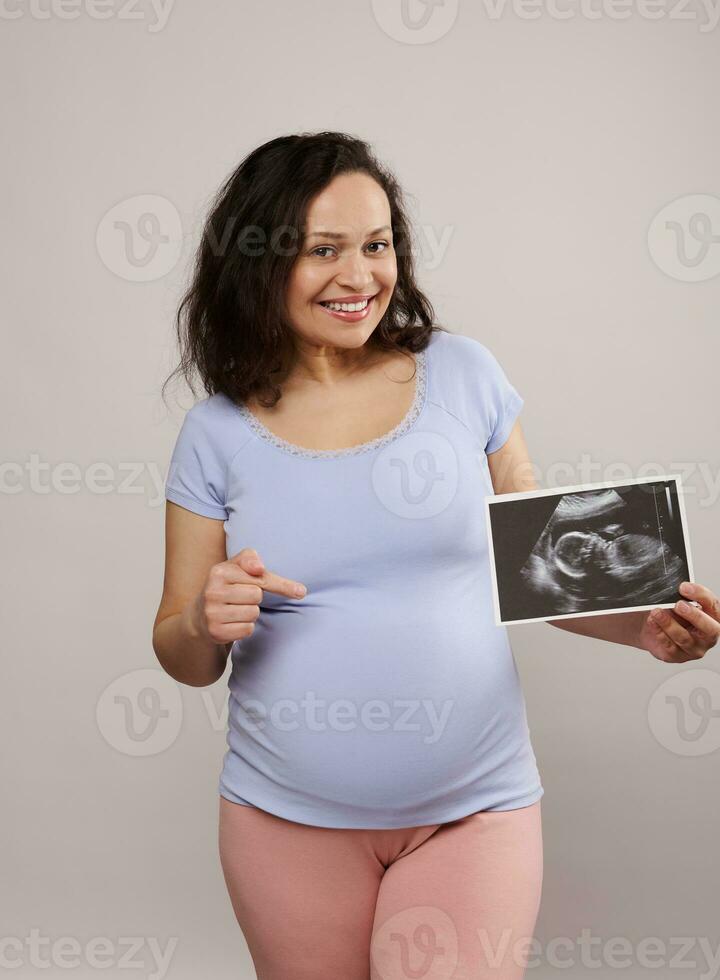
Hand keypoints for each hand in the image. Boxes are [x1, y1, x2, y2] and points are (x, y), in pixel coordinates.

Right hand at [191, 547, 307, 644]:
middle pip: (257, 596)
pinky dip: (245, 627)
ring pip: (253, 614)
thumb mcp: (234, 566)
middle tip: (242, 598)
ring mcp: (212, 613)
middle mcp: (213, 591)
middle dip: (255, 598)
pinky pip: (247, 629)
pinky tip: (232, 622)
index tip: (301, 592)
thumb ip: (250, 558)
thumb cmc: (226, 586)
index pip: (260, 577)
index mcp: (219, 571)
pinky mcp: (215, 632)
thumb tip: (260, 568)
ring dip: (250, 613)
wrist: (200, 616)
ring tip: (236, 609)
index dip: (281, 585)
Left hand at [638, 581, 719, 662]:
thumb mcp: (679, 602)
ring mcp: (694, 648)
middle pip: (710, 629)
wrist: (652, 628)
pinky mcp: (677, 656)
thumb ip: (683, 597)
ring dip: (669, 623)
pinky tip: (652, 622)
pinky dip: (658, 632)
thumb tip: (676, 589)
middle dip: (694, 615)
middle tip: (678, 605)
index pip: (713, 606)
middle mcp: (707, 636)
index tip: (684, 587)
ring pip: (684, 638)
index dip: (700, 595)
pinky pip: (668, 646)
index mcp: (712, 618)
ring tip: (656, 612)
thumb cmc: (671, 614)